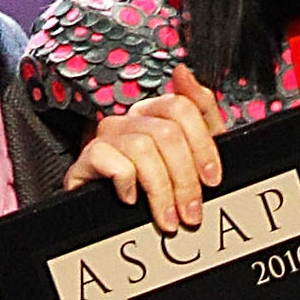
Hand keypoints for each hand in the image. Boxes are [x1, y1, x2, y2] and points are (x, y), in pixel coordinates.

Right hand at [63, 64, 226, 232]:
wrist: (111, 227)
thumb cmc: (150, 193)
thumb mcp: (190, 157)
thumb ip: (199, 114)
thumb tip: (183, 72)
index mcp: (153, 116)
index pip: (182, 107)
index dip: (203, 144)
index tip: (212, 180)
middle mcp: (129, 121)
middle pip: (167, 132)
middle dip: (185, 178)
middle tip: (190, 213)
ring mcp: (106, 138)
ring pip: (143, 148)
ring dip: (160, 189)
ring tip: (167, 218)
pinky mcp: (87, 160)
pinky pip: (112, 160)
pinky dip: (126, 182)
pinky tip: (131, 200)